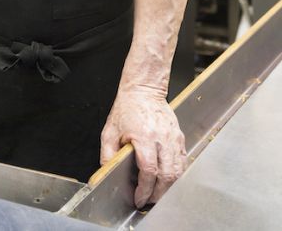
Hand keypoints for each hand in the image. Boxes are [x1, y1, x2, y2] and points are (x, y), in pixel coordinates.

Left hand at [99, 87, 186, 208]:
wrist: (143, 90)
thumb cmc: (127, 108)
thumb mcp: (110, 130)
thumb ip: (108, 154)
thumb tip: (108, 172)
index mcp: (144, 137)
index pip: (149, 171)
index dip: (144, 190)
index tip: (139, 198)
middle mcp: (162, 139)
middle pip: (167, 176)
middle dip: (158, 194)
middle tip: (148, 200)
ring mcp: (173, 138)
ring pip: (178, 171)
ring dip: (168, 187)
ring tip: (157, 192)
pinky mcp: (179, 137)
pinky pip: (182, 161)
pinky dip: (176, 174)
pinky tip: (167, 178)